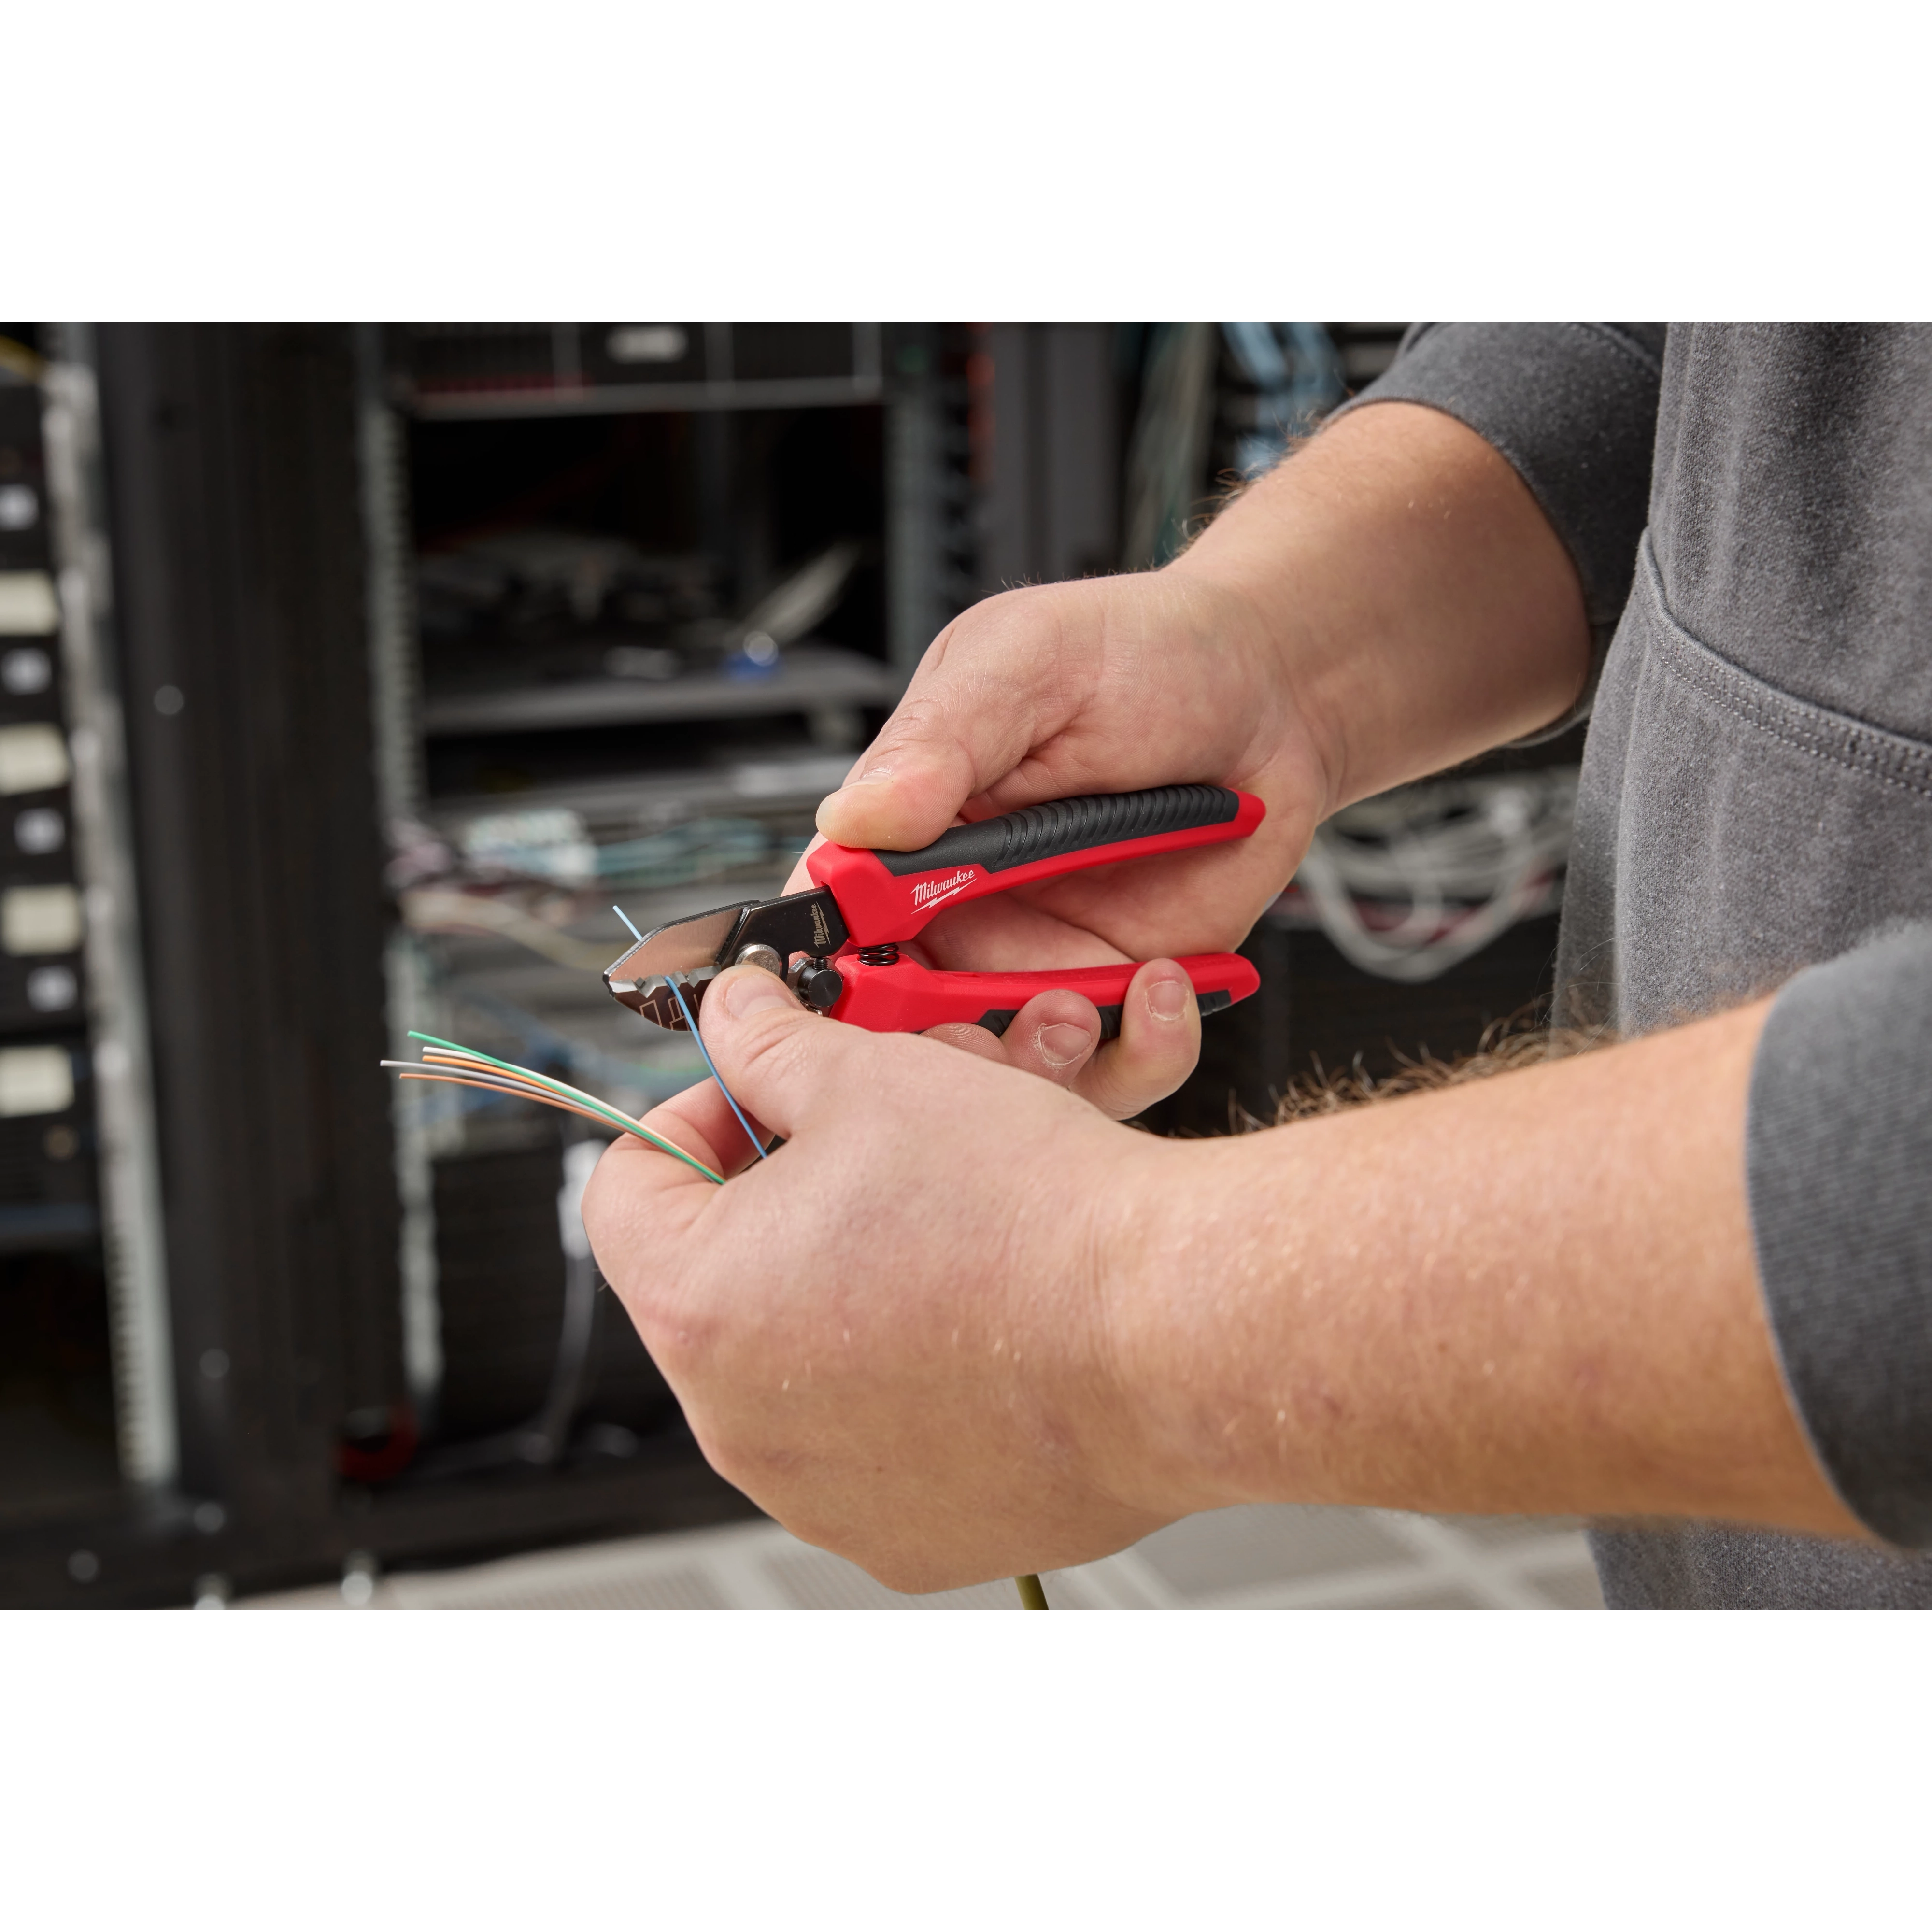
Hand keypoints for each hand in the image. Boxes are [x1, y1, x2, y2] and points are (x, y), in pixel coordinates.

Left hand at [582, 964, 1185, 1588]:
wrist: (1173, 1330)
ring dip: (842, 1287)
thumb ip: (770, 1043)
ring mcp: (820, 1493)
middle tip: (863, 1153)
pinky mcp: (910, 1537)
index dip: (693, 1116)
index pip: (624, 1191)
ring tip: (940, 1233)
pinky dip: (905, 1381)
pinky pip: (872, 1443)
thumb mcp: (873, 1079)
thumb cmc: (1033, 1217)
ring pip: (795, 1363)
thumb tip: (735, 1017)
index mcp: (700, 1305)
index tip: (758, 1097)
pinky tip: (979, 1324)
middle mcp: (740, 1423)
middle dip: (778, 1200)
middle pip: (711, 1281)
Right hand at [781, 567, 1312, 1114]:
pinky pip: (1115, 1066)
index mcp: (908, 828)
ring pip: (1006, 1065)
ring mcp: (1042, 960)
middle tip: (974, 1027)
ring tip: (1080, 1008)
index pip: (833, 916)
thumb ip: (940, 740)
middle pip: (905, 1020)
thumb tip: (853, 819)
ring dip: (1037, 1058)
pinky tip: (1167, 987)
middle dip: (935, 1042)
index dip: (831, 967)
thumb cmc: (1142, 654)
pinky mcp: (1122, 991)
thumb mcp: (1025, 663)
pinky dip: (1141, 1051)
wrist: (1272, 692)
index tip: (864, 985)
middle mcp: (963, 909)